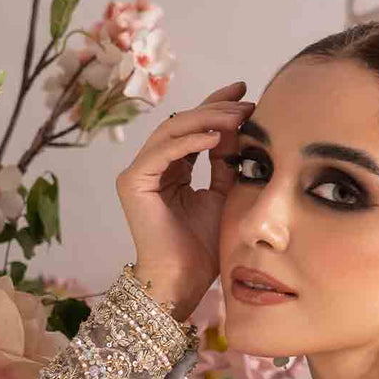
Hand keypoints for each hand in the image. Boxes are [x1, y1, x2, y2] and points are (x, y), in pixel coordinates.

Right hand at [115, 79, 254, 320]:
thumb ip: (225, 166)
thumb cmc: (202, 250)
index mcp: (171, 169)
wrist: (183, 282)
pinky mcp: (133, 182)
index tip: (245, 95)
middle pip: (183, 123)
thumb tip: (238, 130)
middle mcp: (152, 166)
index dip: (217, 109)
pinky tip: (217, 136)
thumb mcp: (222, 197)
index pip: (194, 129)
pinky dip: (190, 142)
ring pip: (173, 131)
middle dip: (216, 108)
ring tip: (238, 115)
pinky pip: (164, 152)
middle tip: (245, 99)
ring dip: (207, 120)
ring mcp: (139, 172)